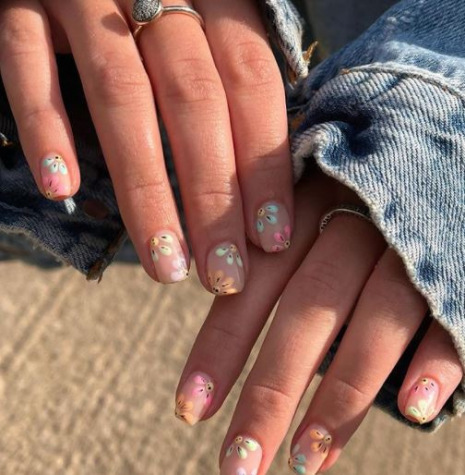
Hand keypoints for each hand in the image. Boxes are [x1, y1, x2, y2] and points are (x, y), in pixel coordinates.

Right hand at [0, 0, 292, 291]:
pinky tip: (62, 189)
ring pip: (120, 96)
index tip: (271, 240)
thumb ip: (231, 86)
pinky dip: (46, 126)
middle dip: (212, 199)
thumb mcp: (207, 31)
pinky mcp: (22, 2)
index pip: (252, 86)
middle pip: (194, 102)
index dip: (265, 166)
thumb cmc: (159, 7)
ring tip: (164, 264)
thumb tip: (264, 177)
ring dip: (145, 191)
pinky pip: (26, 61)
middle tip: (223, 273)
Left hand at [175, 170, 462, 473]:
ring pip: (375, 321)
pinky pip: (447, 316)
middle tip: (238, 464)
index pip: (253, 281)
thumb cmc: (356, 200)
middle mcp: (358, 219)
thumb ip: (272, 257)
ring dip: (341, 396)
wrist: (430, 166)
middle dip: (269, 392)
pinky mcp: (458, 263)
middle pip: (307, 311)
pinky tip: (413, 409)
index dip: (221, 346)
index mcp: (307, 204)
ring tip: (305, 461)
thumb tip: (224, 316)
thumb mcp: (308, 210)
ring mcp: (413, 242)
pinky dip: (434, 361)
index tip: (190, 409)